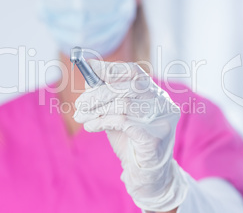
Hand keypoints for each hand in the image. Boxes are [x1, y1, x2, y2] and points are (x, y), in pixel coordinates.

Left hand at [74, 60, 188, 211]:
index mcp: (155, 94)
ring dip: (97, 109)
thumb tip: (89, 77)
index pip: (135, 72)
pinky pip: (123, 121)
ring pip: (124, 103)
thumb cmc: (130, 142)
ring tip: (82, 118)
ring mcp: (162, 120)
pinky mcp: (155, 137)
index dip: (111, 69)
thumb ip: (107, 97)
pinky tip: (91, 127)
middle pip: (129, 86)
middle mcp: (163, 104)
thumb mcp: (116, 115)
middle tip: (79, 104)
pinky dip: (102, 121)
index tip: (89, 66)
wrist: (144, 175)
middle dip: (99, 93)